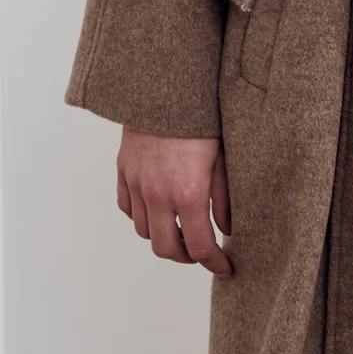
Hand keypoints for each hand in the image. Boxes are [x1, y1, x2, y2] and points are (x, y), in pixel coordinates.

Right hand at [116, 128, 231, 276]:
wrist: (164, 86)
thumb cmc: (201, 117)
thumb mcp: (223, 156)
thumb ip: (225, 198)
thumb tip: (228, 230)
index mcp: (187, 193)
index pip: (200, 246)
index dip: (215, 263)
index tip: (226, 267)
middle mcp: (157, 195)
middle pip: (166, 249)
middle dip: (187, 257)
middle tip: (202, 252)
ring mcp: (136, 184)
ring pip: (143, 231)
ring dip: (162, 237)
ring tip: (181, 229)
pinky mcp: (123, 171)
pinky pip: (126, 207)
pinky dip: (140, 216)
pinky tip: (156, 209)